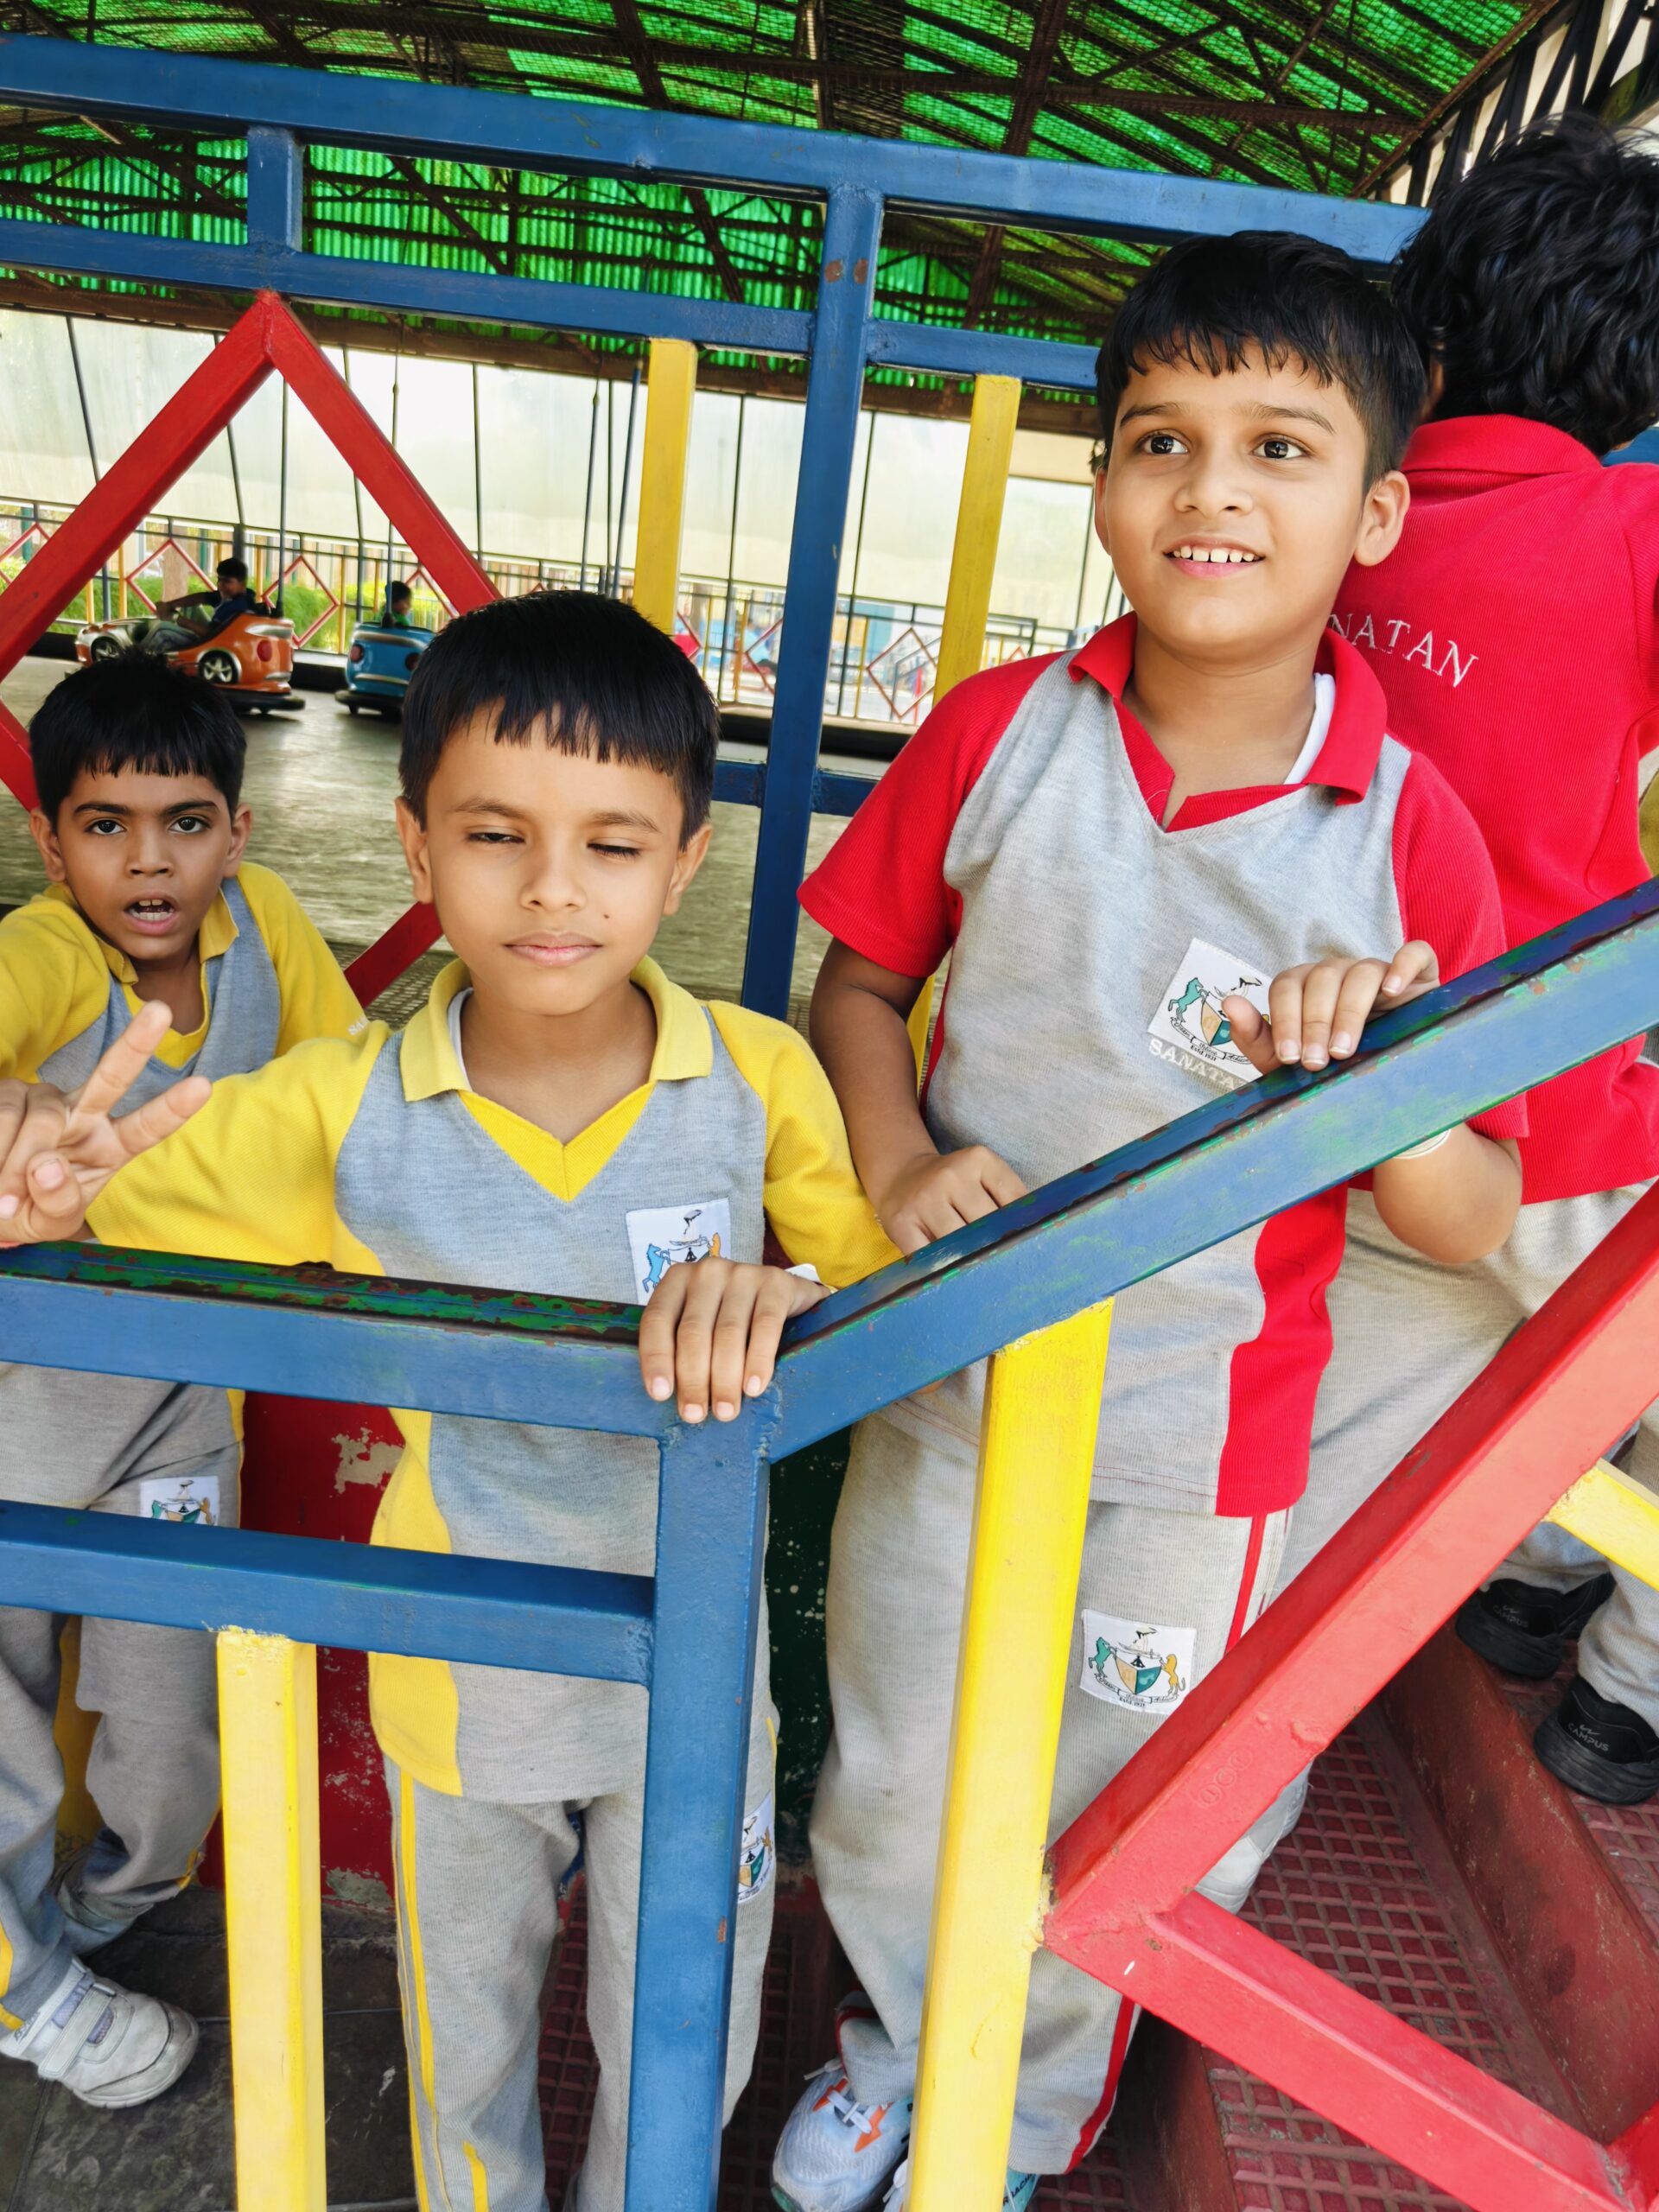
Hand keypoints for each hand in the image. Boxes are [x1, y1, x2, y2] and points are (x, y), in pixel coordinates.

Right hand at [0, 1001, 208, 1247]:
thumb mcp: (48, 1224)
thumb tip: (48, 1166)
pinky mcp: (9, 1092)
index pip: (147, 1128)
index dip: (173, 1109)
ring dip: (16, 1165)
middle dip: (137, 1044)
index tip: (204, 1086)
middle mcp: (85, 1113)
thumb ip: (57, 1203)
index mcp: (110, 1147)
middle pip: (112, 1076)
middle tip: (160, 1011)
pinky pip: (5, 1116)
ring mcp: (47, 1099)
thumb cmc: (27, 1211)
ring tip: (4, 1195)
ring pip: (42, 1120)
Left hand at [638, 1257, 827, 1423]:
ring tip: (725, 1411)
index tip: (660, 1394)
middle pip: (693, 1332)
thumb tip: (670, 1398)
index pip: (657, 1320)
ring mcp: (743, 1274)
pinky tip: (753, 1387)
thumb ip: (682, 1349)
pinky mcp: (776, 1283)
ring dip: (725, 1379)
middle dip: (693, 1379)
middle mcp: (707, 1272)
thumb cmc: (733, 1319)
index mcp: (677, 1280)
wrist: (786, 1296)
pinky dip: (758, 1361)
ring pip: (728, 1333)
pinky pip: (765, 1326)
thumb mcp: (702, 1326)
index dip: (657, 1358)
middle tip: (696, 1415)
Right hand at [873, 1145, 1026, 1256]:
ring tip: (978, 1271)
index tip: (1030, 1245)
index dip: (1023, 1226)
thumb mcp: (982, 1177)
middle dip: (996, 1246)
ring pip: (959, 1244)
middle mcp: (950, 1176)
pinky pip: (930, 1257)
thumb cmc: (953, 1186)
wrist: (901, 1177)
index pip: (1014, 1200)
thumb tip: (1038, 1234)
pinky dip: (941, 1267)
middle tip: (1006, 1266)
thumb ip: (1008, 1199)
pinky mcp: (902, 1223)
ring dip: (970, 1260)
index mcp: (979, 1159)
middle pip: (987, 1226)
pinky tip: (949, 1270)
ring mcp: (924, 1200)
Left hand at [1222, 943, 1438, 1075]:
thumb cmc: (1333, 1070)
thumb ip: (1255, 1036)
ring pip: (1361, 973)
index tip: (1290, 1057)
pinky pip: (1414, 954)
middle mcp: (1338, 972)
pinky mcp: (1418, 974)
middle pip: (1321, 980)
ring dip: (1349, 1011)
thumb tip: (1228, 1002)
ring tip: (1344, 1050)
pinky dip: (1403, 967)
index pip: (1286, 987)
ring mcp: (1377, 970)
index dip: (1285, 1020)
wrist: (1389, 1085)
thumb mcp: (1289, 1062)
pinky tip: (1392, 993)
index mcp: (1304, 986)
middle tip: (1317, 1062)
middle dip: (1315, 1023)